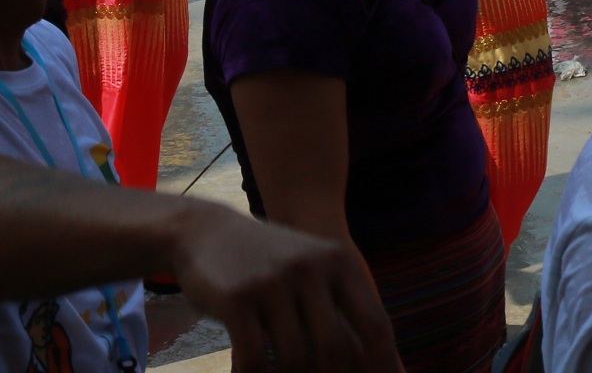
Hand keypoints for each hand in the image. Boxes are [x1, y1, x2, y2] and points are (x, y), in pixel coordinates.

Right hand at [164, 200, 402, 372]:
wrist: (207, 232)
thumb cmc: (269, 265)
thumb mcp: (312, 272)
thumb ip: (340, 308)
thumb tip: (378, 361)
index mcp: (340, 263)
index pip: (374, 325)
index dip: (383, 365)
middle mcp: (311, 268)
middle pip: (337, 348)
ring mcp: (274, 282)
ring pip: (295, 359)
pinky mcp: (237, 298)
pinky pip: (254, 358)